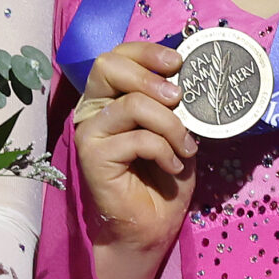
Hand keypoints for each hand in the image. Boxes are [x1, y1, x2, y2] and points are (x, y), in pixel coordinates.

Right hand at [74, 39, 195, 257]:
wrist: (150, 226)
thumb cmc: (162, 178)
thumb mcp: (175, 132)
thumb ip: (173, 105)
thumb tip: (188, 81)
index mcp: (110, 97)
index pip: (118, 56)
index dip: (147, 52)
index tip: (178, 63)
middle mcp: (93, 109)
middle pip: (108, 65)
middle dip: (150, 77)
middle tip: (178, 99)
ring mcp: (89, 131)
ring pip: (132, 104)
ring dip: (170, 125)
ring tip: (186, 147)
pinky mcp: (92, 155)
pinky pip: (138, 139)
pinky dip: (165, 152)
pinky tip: (173, 167)